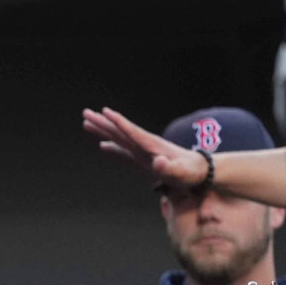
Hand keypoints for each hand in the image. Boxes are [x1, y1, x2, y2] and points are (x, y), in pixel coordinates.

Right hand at [82, 107, 208, 188]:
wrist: (200, 172)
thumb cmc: (191, 173)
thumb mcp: (180, 173)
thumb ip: (169, 168)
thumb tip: (158, 162)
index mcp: (151, 146)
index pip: (131, 131)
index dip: (118, 122)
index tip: (104, 111)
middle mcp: (145, 145)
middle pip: (120, 131)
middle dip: (103, 122)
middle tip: (85, 113)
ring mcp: (144, 151)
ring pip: (119, 138)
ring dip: (104, 131)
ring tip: (87, 123)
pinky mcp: (144, 159)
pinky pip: (124, 151)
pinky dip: (112, 148)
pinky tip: (102, 146)